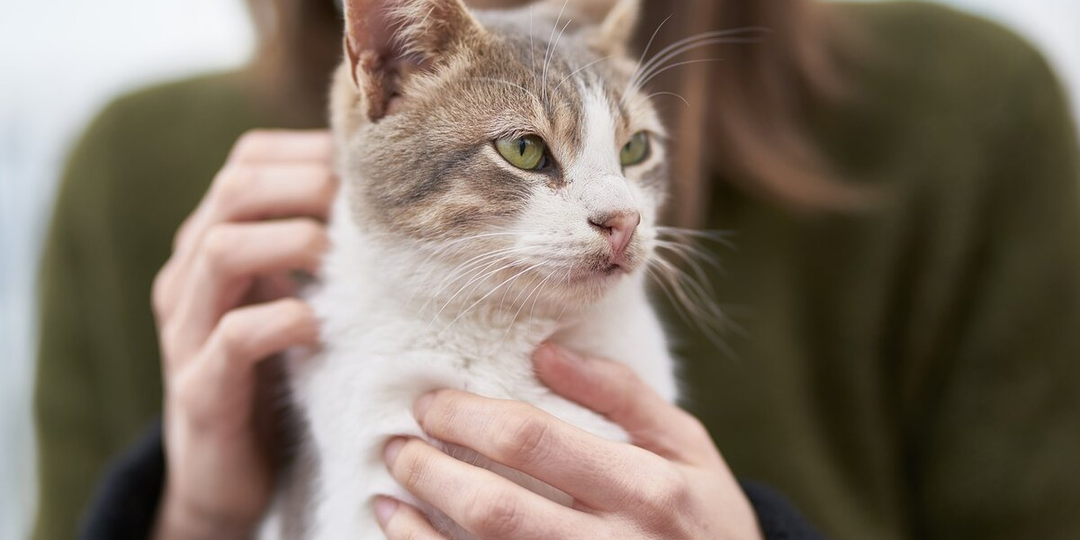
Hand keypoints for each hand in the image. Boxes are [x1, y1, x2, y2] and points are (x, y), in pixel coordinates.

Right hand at [151, 130, 336, 539]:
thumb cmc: (274, 374)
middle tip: (360, 208)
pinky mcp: (200, 388)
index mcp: (213, 243)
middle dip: (304, 184)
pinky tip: (317, 326)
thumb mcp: (291, 298)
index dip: (306, 152)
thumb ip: (317, 251)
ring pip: (220, 249)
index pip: (246, 162)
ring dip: (291, 241)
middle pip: (233, 189)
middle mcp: (190, 276)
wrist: (226, 476)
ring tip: (337, 259)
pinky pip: (231, 336)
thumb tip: (391, 200)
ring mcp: (187, 330)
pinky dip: (280, 320)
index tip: (367, 169)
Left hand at [377, 344, 763, 539]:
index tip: (431, 401)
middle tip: (398, 442)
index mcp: (645, 486)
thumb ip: (621, 395)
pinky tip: (404, 530)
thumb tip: (545, 352)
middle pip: (496, 509)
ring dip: (420, 522)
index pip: (533, 441)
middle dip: (431, 470)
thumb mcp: (686, 445)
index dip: (468, 418)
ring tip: (391, 485)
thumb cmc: (705, 512)